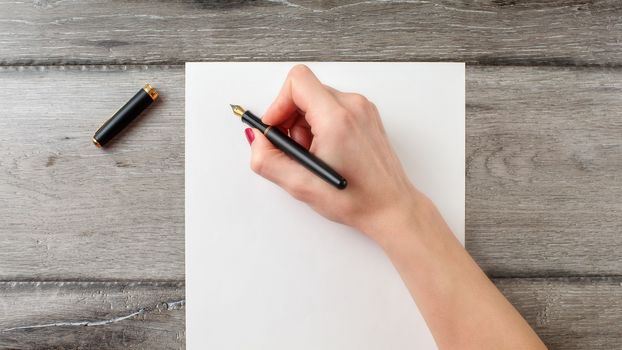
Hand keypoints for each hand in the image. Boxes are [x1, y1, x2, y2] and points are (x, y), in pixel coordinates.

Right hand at [246, 64, 422, 242]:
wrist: (390, 207)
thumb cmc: (356, 199)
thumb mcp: (301, 185)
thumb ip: (267, 159)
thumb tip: (257, 139)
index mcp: (337, 118)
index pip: (297, 81)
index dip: (278, 104)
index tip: (276, 128)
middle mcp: (353, 106)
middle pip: (305, 91)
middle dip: (291, 119)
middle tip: (297, 149)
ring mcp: (362, 109)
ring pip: (317, 100)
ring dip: (306, 125)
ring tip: (315, 155)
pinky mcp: (366, 116)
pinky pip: (332, 109)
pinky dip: (321, 126)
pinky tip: (327, 152)